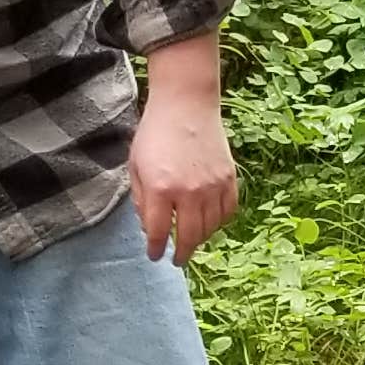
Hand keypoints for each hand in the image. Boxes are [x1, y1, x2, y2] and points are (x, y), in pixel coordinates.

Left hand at [129, 51, 237, 265]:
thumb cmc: (155, 133)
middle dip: (182, 253)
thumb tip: (151, 227)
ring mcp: (212, 186)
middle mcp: (189, 192)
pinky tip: (210, 222)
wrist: (186, 104)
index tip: (155, 256)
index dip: (156, 249)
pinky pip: (228, 211)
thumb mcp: (136, 166)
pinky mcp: (229, 178)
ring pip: (211, 227)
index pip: (159, 233)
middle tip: (178, 260)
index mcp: (161, 189)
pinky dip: (220, 222)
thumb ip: (142, 200)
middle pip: (189, 236)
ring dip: (201, 239)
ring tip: (192, 240)